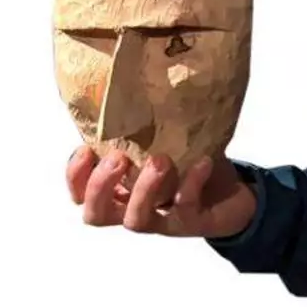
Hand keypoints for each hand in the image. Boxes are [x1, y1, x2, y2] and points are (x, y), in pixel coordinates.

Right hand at [66, 145, 257, 238]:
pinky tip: (203, 162)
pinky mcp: (189, 223)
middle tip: (118, 158)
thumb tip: (134, 83)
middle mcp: (132, 208)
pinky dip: (191, 183)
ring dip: (144, 189)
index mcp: (119, 189)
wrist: (231, 195)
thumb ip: (143, 128)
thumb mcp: (163, 143)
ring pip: (135, 219)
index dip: (75, 176)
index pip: (80, 193)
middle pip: (96, 214)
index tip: (86, 149)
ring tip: (160, 160)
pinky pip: (184, 208)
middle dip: (100, 186)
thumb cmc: (188, 164)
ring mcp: (160, 220)